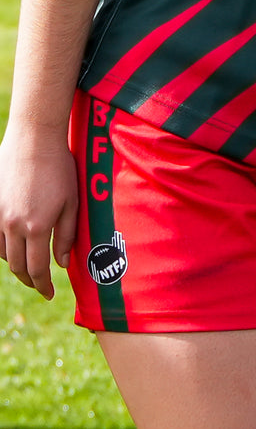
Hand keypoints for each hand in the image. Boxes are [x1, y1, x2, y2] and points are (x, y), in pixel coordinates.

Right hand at [0, 131, 78, 299]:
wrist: (33, 139)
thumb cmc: (59, 168)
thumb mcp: (72, 202)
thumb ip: (66, 235)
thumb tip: (62, 264)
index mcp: (36, 227)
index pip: (37, 269)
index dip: (43, 286)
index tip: (51, 294)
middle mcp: (12, 226)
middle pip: (17, 267)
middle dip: (30, 280)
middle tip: (41, 285)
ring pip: (2, 255)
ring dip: (16, 266)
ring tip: (30, 269)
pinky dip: (3, 250)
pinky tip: (15, 248)